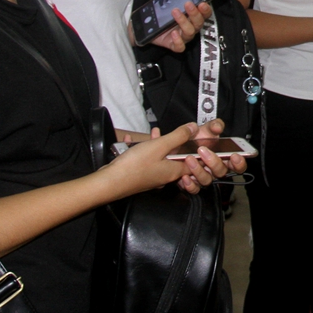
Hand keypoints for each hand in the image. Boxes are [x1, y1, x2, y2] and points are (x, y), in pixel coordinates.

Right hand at [102, 122, 243, 196]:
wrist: (109, 183)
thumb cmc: (134, 167)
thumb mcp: (159, 147)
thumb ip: (177, 137)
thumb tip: (194, 128)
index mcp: (176, 171)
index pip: (197, 162)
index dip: (201, 151)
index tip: (203, 139)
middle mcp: (168, 176)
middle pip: (179, 158)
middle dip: (176, 143)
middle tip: (171, 133)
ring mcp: (155, 177)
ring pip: (163, 157)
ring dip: (159, 144)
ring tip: (152, 134)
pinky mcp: (143, 176)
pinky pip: (151, 160)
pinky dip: (147, 149)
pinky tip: (135, 141)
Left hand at [143, 0, 212, 53]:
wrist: (144, 22)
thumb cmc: (161, 8)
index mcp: (192, 13)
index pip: (205, 12)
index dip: (206, 8)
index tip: (203, 1)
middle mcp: (190, 25)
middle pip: (200, 22)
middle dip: (195, 14)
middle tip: (188, 4)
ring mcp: (183, 35)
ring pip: (191, 32)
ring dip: (184, 22)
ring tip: (174, 12)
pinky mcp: (173, 44)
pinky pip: (180, 47)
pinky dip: (178, 41)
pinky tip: (173, 33)